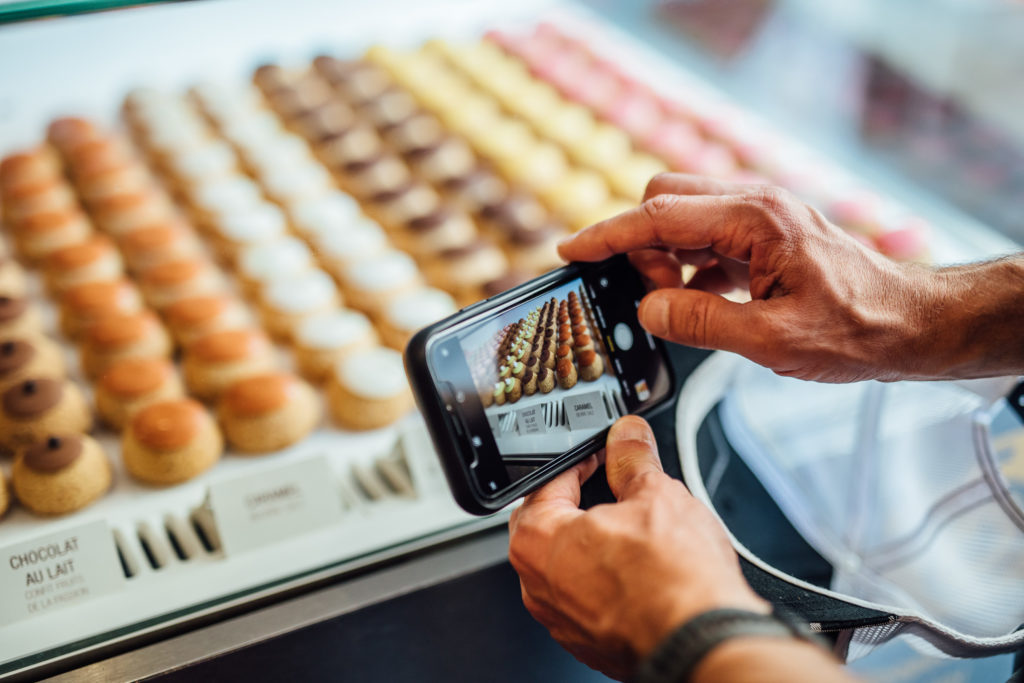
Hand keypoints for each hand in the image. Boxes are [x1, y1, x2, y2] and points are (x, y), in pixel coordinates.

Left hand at [508, 416, 765, 680]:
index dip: (579, 462)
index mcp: (538, 539)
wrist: (701, 641)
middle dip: (579, 501)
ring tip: (632, 531)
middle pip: (549, 525)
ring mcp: (560, 618)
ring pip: (566, 566)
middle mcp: (537, 583)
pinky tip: (638, 573)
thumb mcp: (656, 495)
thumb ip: (633, 459)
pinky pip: (585, 600)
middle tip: (614, 488)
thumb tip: (628, 437)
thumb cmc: (674, 580)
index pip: (547, 482)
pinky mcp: (586, 642)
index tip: (601, 457)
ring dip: (591, 544)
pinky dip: (605, 582)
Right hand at [558, 174, 945, 382]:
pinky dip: (688, 266)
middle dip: (641, 247)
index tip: (571, 250)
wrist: (909, 324)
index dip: (606, 235)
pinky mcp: (763, 234)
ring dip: (665, 259)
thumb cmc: (858, 328)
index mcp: (754, 220)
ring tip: (680, 307)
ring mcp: (758, 216)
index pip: (657, 215)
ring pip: (681, 220)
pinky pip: (704, 237)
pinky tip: (700, 302)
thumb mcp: (771, 339)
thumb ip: (700, 322)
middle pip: (663, 202)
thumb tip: (647, 311)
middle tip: (652, 299)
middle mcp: (754, 205)